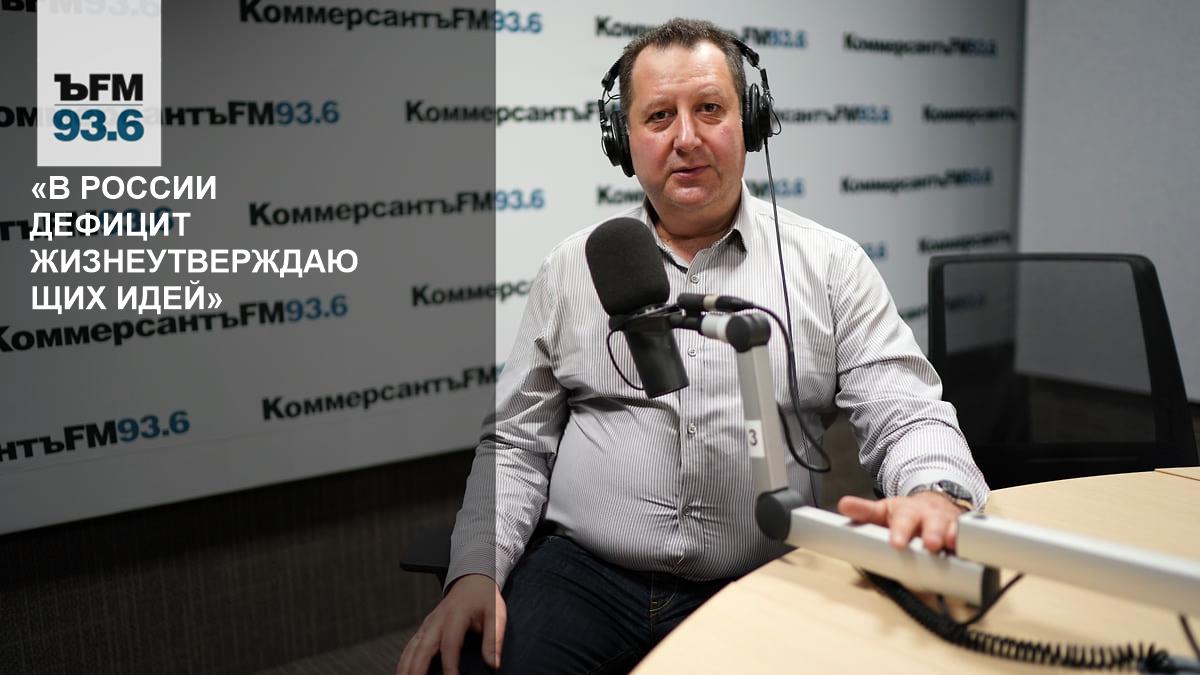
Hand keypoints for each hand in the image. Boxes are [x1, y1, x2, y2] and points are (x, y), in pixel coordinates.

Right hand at [396, 573, 505, 674]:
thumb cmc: (484, 597)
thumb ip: (494, 639)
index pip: (449, 644)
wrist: (472, 580)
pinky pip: (410, 647)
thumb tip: (493, 663)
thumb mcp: (496, 614)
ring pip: (412, 649)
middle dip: (417, 670)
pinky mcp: (424, 628)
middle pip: (423, 649)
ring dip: (406, 667)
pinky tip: (403, 672)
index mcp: (455, 615)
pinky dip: (405, 661)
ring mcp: (428, 624)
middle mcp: (437, 620)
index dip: (449, 665)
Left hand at [837, 493, 965, 552]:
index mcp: (908, 512)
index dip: (900, 531)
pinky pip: (968, 541)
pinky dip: (970, 547)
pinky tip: (970, 554)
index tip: (897, 543)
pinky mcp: (962, 534)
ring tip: (951, 546)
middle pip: (932, 525)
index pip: (903, 520)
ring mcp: (948, 526)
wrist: (934, 505)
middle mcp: (930, 517)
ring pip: (953, 531)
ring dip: (953, 539)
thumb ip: (864, 511)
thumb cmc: (906, 514)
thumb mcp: (884, 511)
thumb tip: (843, 505)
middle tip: (930, 545)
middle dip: (932, 535)